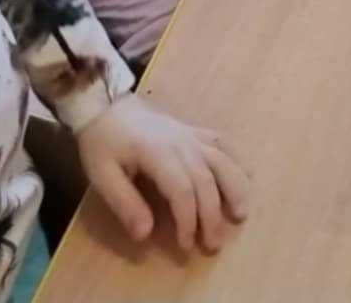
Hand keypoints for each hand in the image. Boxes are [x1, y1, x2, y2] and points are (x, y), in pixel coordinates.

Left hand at [77, 95, 248, 252]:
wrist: (107, 105)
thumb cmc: (103, 143)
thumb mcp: (102, 176)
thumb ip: (124, 204)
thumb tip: (146, 234)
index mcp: (157, 153)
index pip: (182, 189)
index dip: (188, 219)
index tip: (185, 245)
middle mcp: (181, 143)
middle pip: (206, 179)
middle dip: (212, 214)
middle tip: (213, 245)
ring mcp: (191, 135)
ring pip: (222, 158)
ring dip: (235, 186)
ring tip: (240, 214)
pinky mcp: (194, 131)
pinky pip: (223, 141)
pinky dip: (238, 157)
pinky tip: (248, 174)